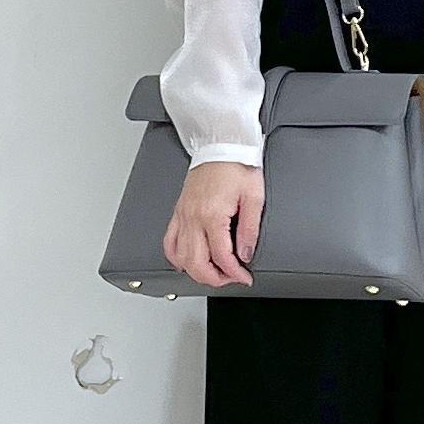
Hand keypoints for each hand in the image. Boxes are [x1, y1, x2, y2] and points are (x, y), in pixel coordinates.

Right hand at [164, 161, 263, 285]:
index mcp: (212, 214)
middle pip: (196, 263)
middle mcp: (193, 216)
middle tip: (230, 278)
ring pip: (180, 257)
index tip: (244, 277)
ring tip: (214, 272)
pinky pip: (169, 241)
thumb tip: (246, 253)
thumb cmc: (237, 164)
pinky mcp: (179, 211)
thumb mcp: (254, 196)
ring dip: (196, 271)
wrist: (222, 144)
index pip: (221, 256)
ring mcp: (183, 214)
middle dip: (214, 278)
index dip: (235, 273)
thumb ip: (250, 229)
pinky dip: (176, 257)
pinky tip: (187, 261)